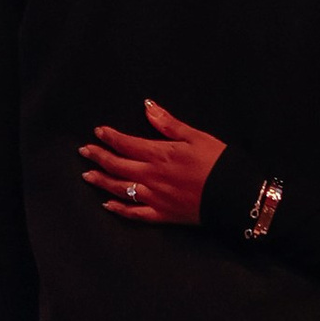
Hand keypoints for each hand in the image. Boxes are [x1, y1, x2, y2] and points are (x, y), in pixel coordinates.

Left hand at [81, 101, 224, 222]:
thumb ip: (168, 123)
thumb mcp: (195, 136)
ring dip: (102, 181)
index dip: (110, 137)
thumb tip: (147, 106)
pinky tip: (108, 204)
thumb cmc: (218, 162)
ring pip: (120, 189)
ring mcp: (155, 198)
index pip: (126, 144)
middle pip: (117, 166)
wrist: (235, 195)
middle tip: (84, 151)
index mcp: (159, 155)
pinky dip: (119, 209)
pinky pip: (135, 213)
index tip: (97, 132)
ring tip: (88, 176)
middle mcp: (151, 177)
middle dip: (98, 157)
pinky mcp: (163, 215)